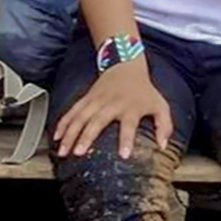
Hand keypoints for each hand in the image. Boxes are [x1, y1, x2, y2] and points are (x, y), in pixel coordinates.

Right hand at [54, 57, 171, 159]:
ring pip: (80, 117)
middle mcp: (112, 104)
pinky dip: (63, 123)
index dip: (126, 139)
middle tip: (79, 153)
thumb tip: (163, 146)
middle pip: (98, 120)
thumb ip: (164, 126)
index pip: (129, 125)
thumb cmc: (144, 90)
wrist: (126, 65)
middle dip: (87, 136)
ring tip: (63, 151)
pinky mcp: (87, 98)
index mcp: (131, 107)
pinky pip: (72, 111)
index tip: (123, 155)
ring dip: (70, 134)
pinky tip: (56, 137)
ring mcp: (97, 100)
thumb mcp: (160, 105)